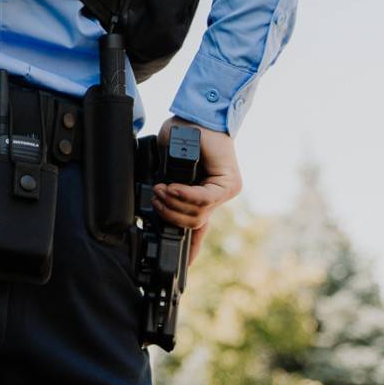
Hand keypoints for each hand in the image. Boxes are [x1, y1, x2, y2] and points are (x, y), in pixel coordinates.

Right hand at [151, 116, 241, 264]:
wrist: (197, 114)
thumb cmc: (183, 134)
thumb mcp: (167, 165)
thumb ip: (164, 185)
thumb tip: (155, 203)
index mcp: (203, 196)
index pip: (198, 229)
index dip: (190, 250)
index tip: (183, 270)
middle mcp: (217, 196)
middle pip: (193, 224)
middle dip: (169, 216)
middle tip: (154, 199)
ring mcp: (225, 191)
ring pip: (198, 214)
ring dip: (174, 204)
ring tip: (160, 190)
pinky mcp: (229, 183)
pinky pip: (205, 199)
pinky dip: (185, 196)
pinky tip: (171, 188)